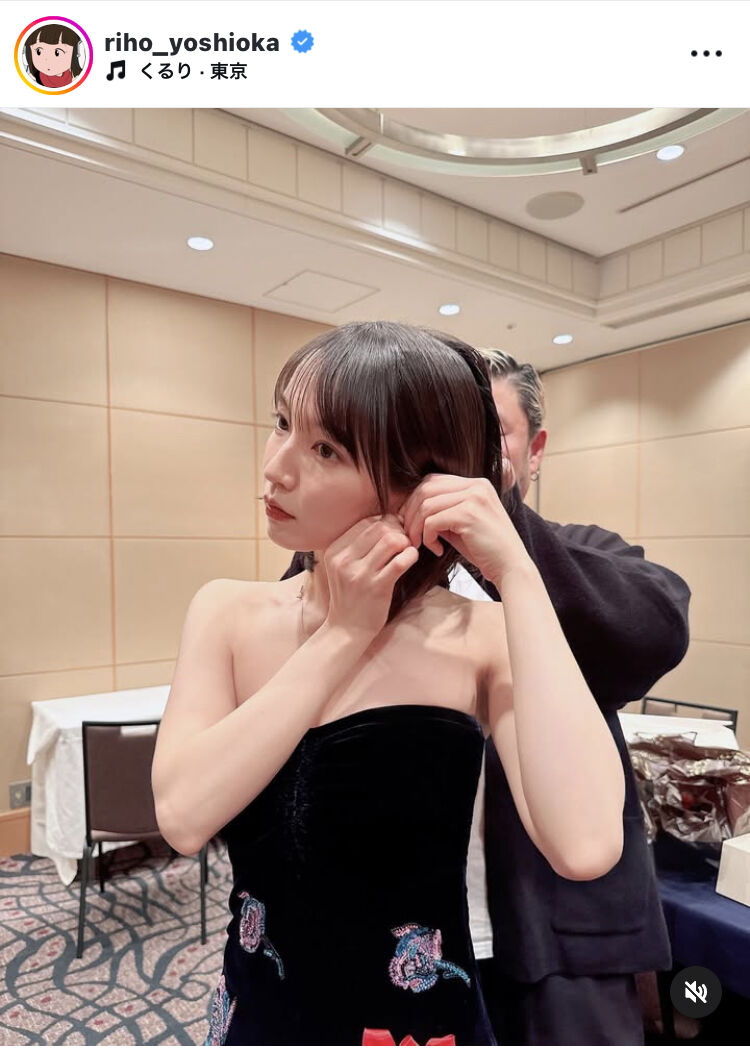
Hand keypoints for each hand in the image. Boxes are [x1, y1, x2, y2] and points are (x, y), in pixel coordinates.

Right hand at [323, 515, 418, 637]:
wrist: (346, 629)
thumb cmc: (350, 595)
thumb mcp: (343, 567)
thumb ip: (358, 545)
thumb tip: (389, 519)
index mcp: (334, 551)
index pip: (365, 522)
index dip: (386, 522)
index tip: (395, 532)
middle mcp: (344, 560)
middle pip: (380, 527)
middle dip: (398, 530)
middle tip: (405, 541)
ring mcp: (359, 574)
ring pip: (391, 541)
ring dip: (406, 542)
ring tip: (407, 550)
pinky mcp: (376, 588)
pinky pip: (400, 562)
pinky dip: (411, 555)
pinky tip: (411, 559)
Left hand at [398, 474, 529, 586]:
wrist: (511, 567)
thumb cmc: (486, 550)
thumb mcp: (462, 524)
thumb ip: (443, 511)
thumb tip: (410, 509)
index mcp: (476, 484)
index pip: (433, 481)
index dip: (415, 500)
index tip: (411, 522)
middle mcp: (476, 485)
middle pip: (426, 488)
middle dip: (411, 513)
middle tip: (410, 535)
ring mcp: (474, 497)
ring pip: (426, 505)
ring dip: (417, 527)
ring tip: (421, 544)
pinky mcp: (469, 514)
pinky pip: (432, 521)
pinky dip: (428, 537)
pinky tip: (437, 550)